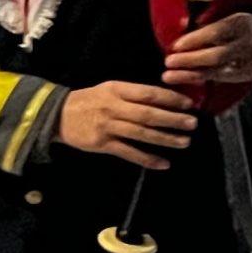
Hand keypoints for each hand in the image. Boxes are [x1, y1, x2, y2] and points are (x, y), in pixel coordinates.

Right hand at [57, 82, 196, 169]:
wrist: (58, 115)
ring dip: (165, 139)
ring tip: (184, 142)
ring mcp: (108, 126)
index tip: (188, 104)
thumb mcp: (110, 89)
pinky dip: (147, 159)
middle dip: (173, 119)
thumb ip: (133, 94)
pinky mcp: (102, 144)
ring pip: (141, 134)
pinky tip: (163, 163)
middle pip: (148, 114)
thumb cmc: (90, 100)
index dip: (170, 98)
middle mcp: (114, 107)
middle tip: (193, 124)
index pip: (149, 93)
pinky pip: (129, 152)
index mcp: (118, 89)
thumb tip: (164, 99)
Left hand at [161, 13, 251, 96]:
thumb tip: (181, 23)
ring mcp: (248, 62)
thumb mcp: (228, 15)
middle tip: (168, 62)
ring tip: (169, 76)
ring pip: (217, 71)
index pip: (216, 32)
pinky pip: (220, 79)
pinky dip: (201, 78)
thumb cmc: (238, 25)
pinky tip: (184, 78)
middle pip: (217, 55)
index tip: (175, 45)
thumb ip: (206, 20)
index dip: (194, 39)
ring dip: (190, 74)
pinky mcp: (245, 75)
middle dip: (190, 60)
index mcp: (241, 23)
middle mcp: (247, 44)